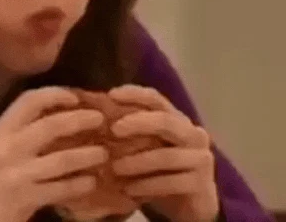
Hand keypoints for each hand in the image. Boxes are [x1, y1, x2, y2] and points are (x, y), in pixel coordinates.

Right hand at [0, 87, 108, 221]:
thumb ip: (16, 131)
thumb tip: (54, 115)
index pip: (28, 100)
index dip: (55, 95)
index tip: (75, 97)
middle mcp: (6, 147)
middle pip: (50, 126)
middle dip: (78, 120)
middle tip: (99, 119)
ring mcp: (16, 173)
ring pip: (60, 160)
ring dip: (86, 155)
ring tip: (103, 154)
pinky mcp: (25, 198)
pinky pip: (60, 189)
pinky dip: (78, 185)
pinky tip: (90, 182)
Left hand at [107, 85, 219, 221]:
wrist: (193, 203)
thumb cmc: (162, 168)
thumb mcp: (147, 145)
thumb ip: (131, 130)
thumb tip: (95, 116)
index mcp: (177, 119)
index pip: (156, 98)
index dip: (135, 94)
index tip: (111, 95)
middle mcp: (193, 134)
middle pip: (165, 121)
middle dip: (137, 123)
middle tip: (114, 129)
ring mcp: (201, 158)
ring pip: (166, 156)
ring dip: (137, 161)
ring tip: (115, 168)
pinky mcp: (201, 184)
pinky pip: (171, 182)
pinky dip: (147, 185)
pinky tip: (129, 190)